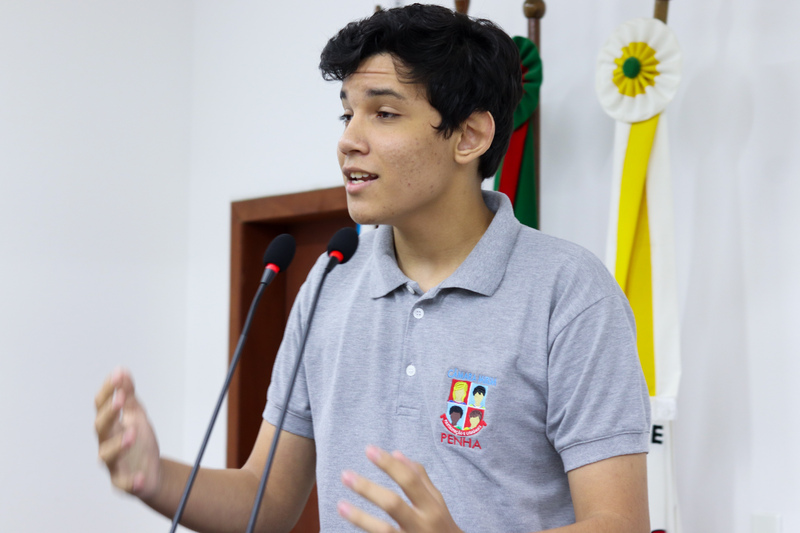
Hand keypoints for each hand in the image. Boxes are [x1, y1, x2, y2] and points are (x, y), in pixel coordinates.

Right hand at [94, 368, 160, 498]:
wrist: (152, 472)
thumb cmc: (139, 442)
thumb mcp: (136, 415)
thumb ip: (128, 395)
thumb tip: (121, 370)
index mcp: (111, 425)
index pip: (102, 406)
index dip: (108, 391)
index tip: (117, 376)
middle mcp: (107, 443)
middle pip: (101, 428)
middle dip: (109, 414)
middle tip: (119, 400)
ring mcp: (114, 464)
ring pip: (107, 455)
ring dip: (118, 444)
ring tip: (132, 433)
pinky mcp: (123, 483)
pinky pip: (123, 484)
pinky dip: (130, 481)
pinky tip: (139, 477)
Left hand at [338, 446, 462, 532]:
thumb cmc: (441, 526)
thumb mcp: (437, 501)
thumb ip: (420, 478)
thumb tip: (397, 454)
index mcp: (431, 507)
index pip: (409, 480)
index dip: (389, 464)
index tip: (369, 450)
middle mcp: (421, 524)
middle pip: (393, 504)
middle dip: (368, 489)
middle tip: (345, 475)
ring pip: (383, 530)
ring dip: (360, 518)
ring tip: (340, 506)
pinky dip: (366, 532)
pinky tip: (350, 525)